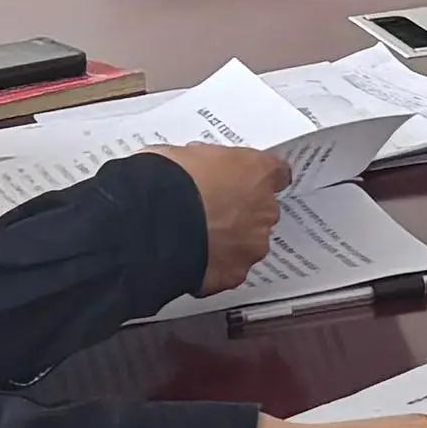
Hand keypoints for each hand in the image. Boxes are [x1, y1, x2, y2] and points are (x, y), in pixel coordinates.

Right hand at [158, 143, 288, 292]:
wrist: (151, 220)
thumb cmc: (167, 181)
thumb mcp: (186, 154)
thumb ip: (206, 163)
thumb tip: (197, 168)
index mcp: (257, 173)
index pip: (274, 173)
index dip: (254, 179)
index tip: (243, 181)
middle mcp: (264, 210)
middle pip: (262, 212)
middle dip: (239, 213)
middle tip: (208, 211)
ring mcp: (252, 245)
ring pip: (247, 244)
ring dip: (228, 242)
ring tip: (195, 238)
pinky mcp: (234, 274)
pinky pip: (227, 269)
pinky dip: (212, 266)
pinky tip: (189, 258)